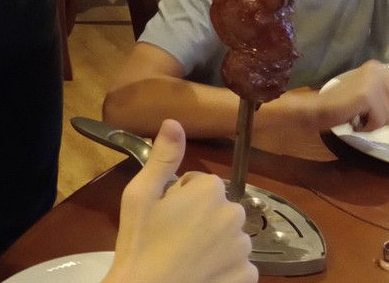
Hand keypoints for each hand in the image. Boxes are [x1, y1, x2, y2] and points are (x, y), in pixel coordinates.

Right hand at [103, 120, 255, 282]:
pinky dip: (224, 268)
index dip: (180, 198)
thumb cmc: (140, 245)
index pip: (200, 183)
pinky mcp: (249, 277)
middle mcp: (235, 215)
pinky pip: (239, 264)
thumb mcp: (140, 196)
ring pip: (229, 236)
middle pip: (218, 208)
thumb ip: (163, 157)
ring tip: (186, 258)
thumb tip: (174, 121)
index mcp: (210, 191)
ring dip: (214, 243)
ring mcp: (244, 249)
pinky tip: (202, 274)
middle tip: (172, 237)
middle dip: (200, 218)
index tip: (164, 216)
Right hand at [313, 60, 388, 131]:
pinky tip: (357, 123)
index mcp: (378, 67)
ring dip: (378, 123)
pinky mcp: (367, 95)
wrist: (319, 108)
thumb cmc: (343, 104)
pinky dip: (370, 127)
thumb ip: (386, 91)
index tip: (381, 109)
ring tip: (362, 119)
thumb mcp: (369, 91)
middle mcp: (377, 70)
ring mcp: (373, 81)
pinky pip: (381, 120)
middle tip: (370, 116)